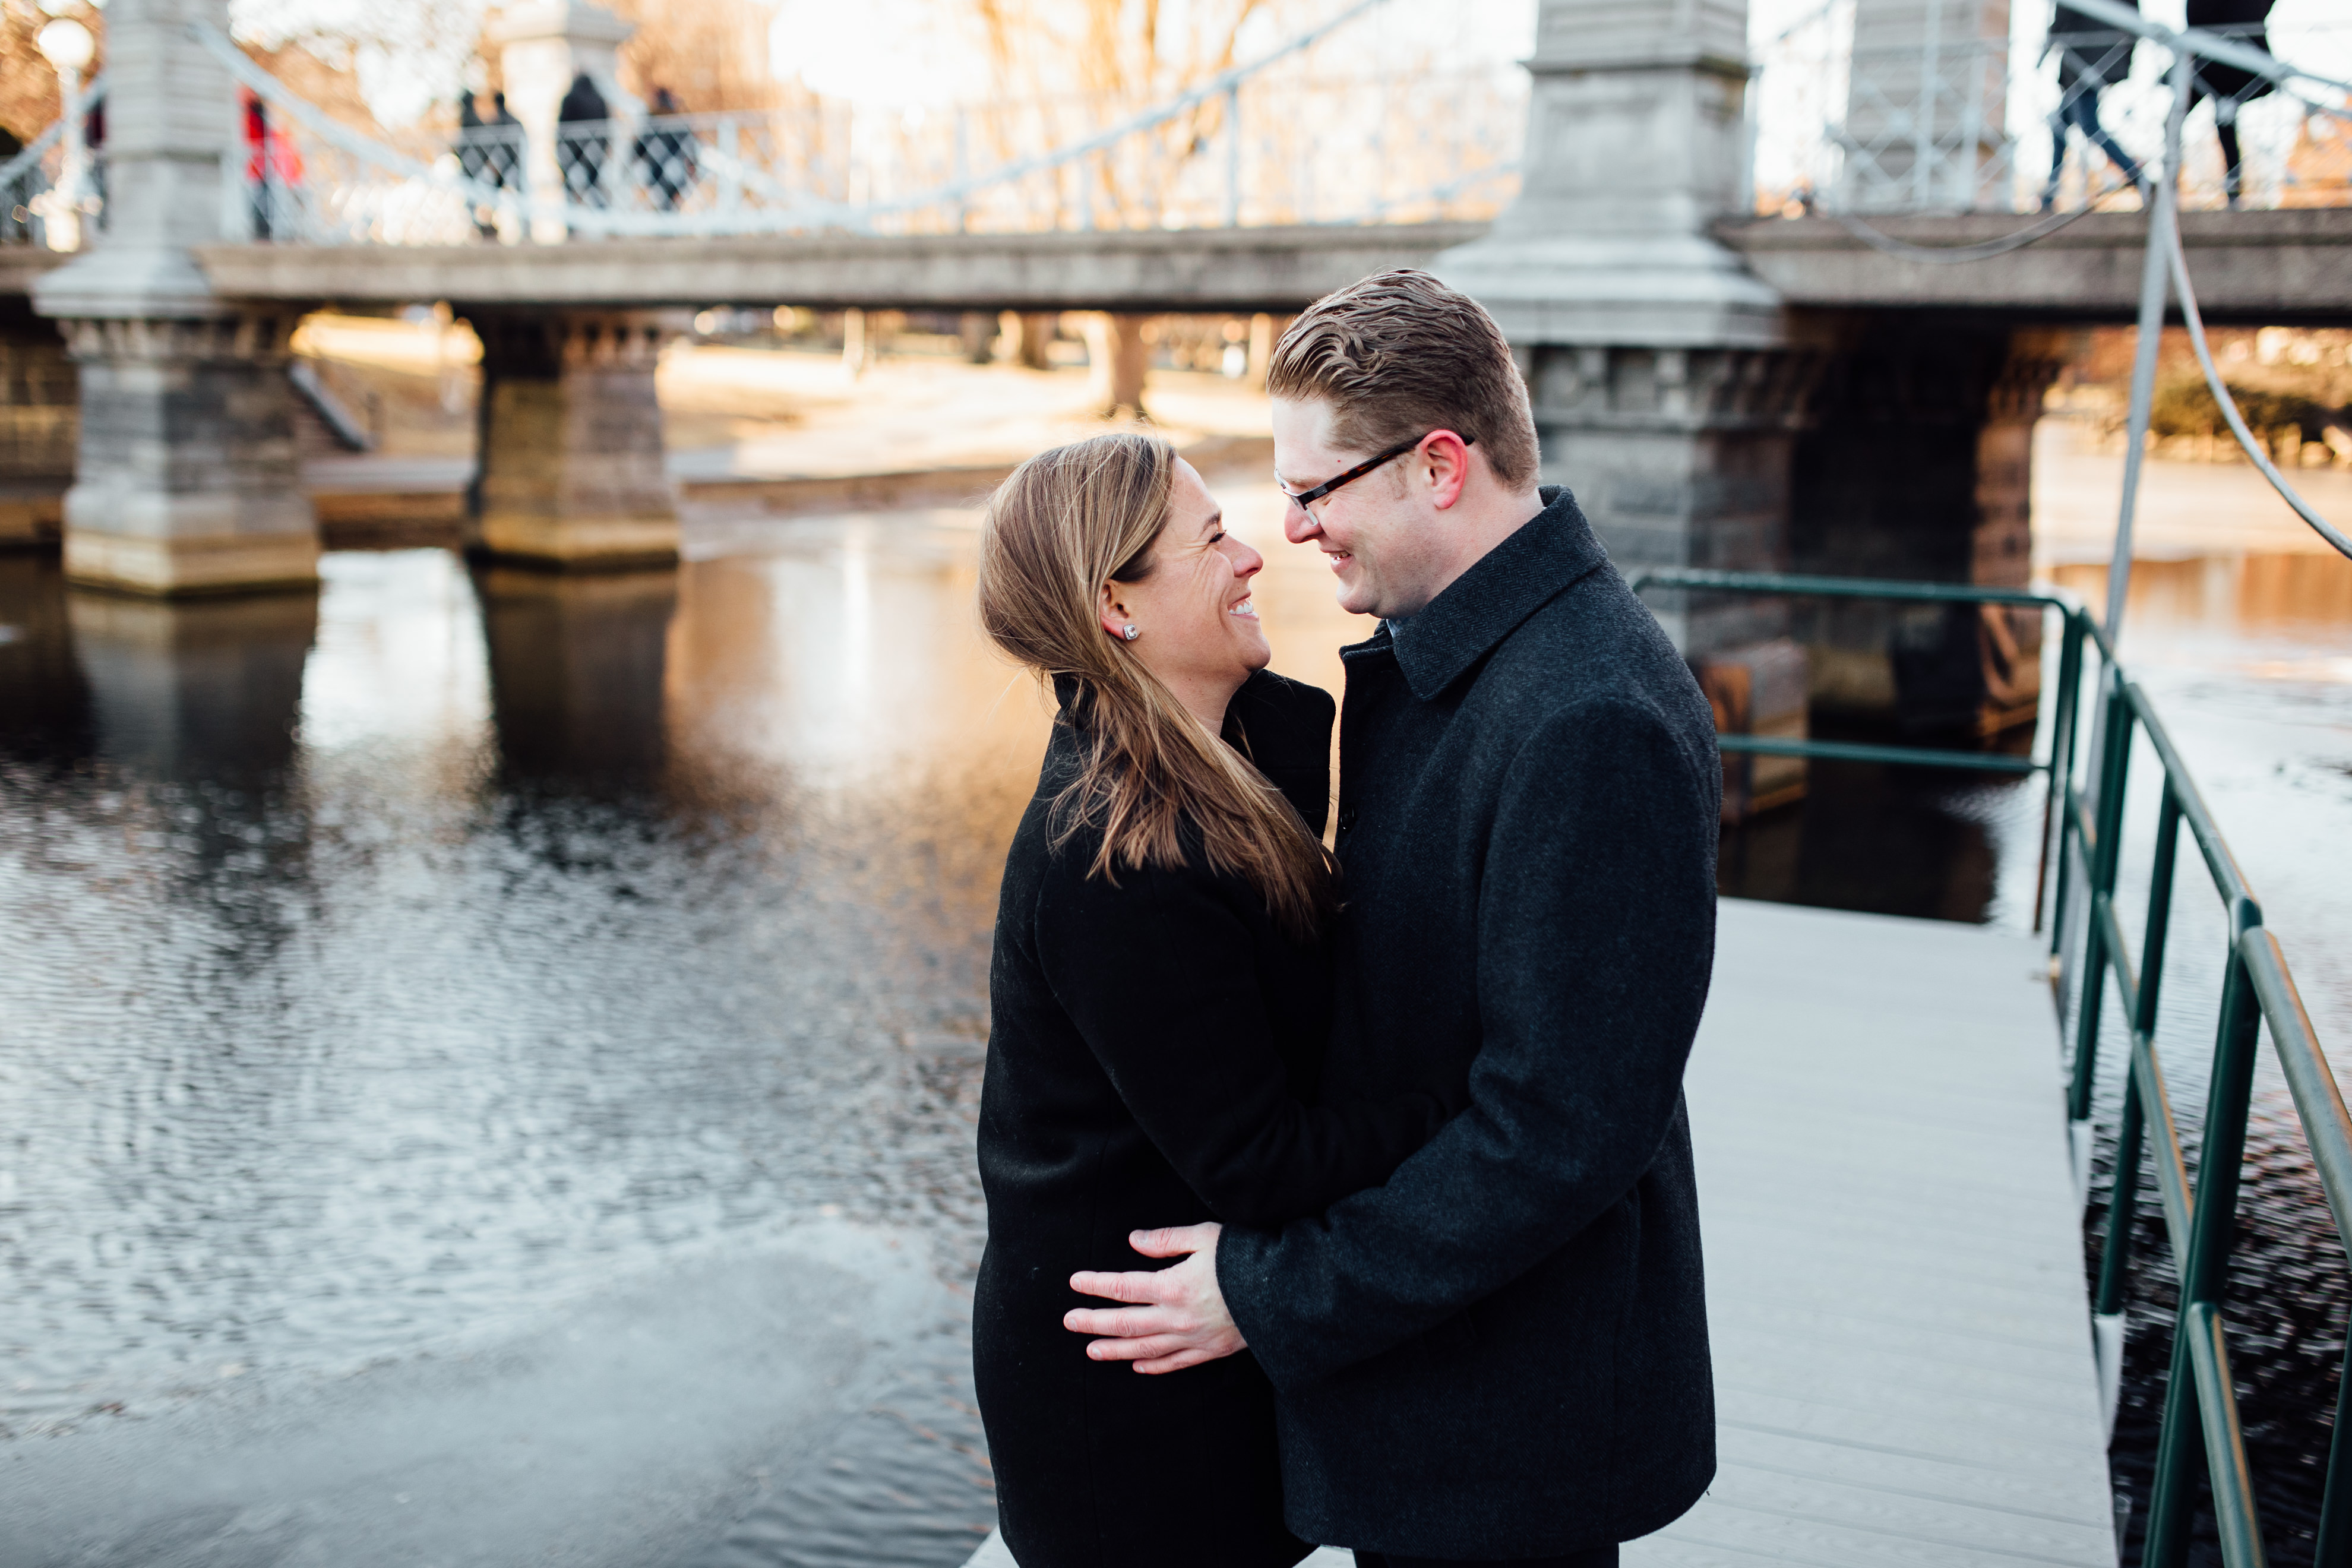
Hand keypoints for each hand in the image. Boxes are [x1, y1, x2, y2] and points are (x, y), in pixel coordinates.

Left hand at [1064, 1222, 1244, 1373]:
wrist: (1287, 1292)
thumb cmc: (1245, 1258)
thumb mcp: (1205, 1236)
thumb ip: (1166, 1239)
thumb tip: (1134, 1240)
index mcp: (1173, 1286)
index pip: (1123, 1287)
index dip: (1096, 1285)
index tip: (1075, 1283)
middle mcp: (1178, 1317)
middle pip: (1126, 1322)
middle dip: (1094, 1322)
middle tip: (1069, 1321)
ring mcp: (1194, 1338)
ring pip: (1145, 1349)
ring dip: (1115, 1350)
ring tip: (1091, 1350)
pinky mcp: (1212, 1350)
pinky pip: (1176, 1363)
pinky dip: (1154, 1367)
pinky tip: (1137, 1366)